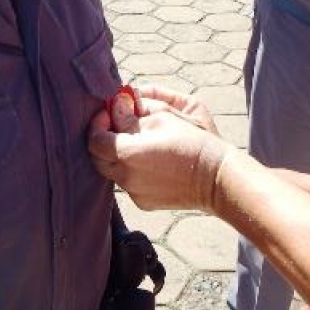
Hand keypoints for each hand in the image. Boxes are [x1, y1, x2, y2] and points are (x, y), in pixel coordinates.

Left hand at [90, 85, 230, 211]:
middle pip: (97, 157)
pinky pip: (127, 183)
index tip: (110, 113)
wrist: (216, 177)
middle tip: (118, 125)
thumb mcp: (163, 117)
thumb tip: (115, 106)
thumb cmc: (192, 142)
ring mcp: (134, 193)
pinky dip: (130, 170)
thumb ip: (131, 113)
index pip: (94, 139)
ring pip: (111, 171)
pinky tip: (150, 161)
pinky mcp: (144, 202)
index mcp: (127, 153)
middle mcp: (125, 177)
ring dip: (117, 154)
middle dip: (103, 139)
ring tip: (138, 141)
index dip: (98, 123)